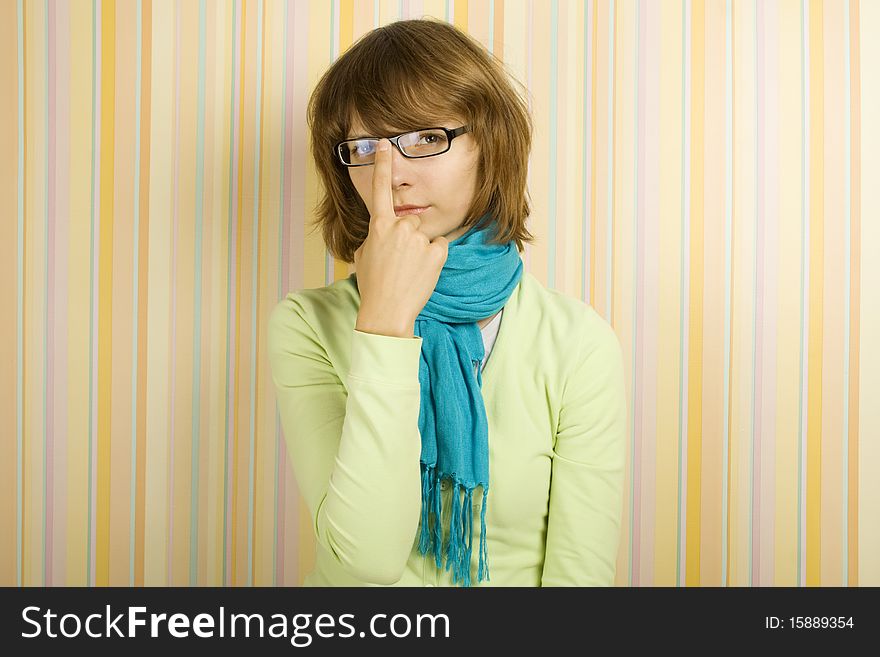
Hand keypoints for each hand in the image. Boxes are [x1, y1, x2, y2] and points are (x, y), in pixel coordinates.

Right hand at [353, 139, 448, 337]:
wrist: (387, 311)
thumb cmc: (373, 285)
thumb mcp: (366, 255)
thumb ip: (377, 236)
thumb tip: (386, 231)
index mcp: (379, 226)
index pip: (380, 189)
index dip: (382, 164)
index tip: (385, 144)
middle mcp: (399, 227)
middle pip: (411, 221)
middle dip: (408, 238)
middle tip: (400, 262)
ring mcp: (419, 239)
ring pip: (425, 235)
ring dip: (421, 249)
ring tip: (410, 270)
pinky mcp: (437, 251)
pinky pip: (440, 246)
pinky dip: (434, 258)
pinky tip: (423, 272)